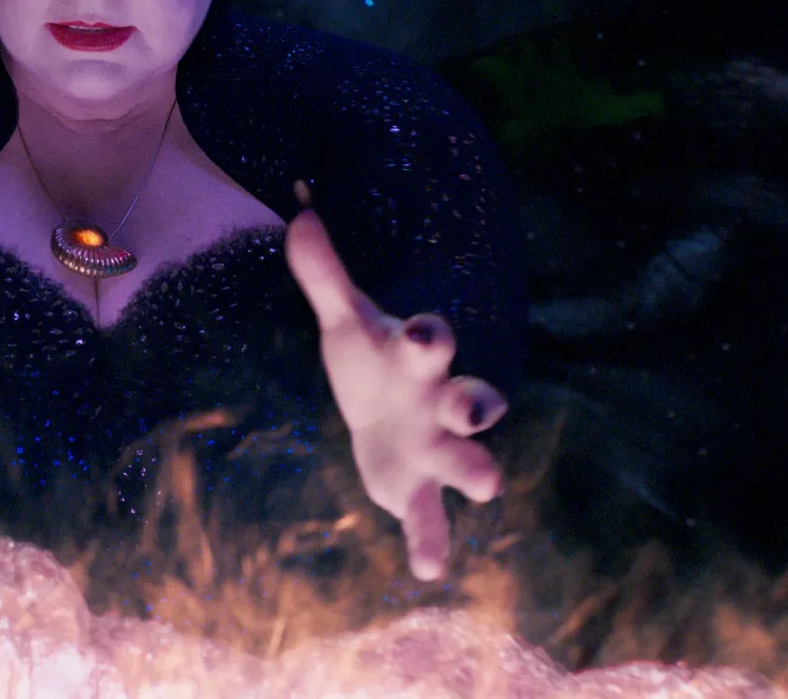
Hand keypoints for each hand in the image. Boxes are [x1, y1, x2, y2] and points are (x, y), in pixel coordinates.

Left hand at [286, 209, 505, 580]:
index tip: (419, 330)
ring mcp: (435, 451)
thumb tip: (299, 215)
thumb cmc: (373, 362)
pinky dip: (432, 543)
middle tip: (476, 410)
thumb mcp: (347, 322)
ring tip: (487, 486)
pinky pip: (430, 520)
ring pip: (467, 461)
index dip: (427, 334)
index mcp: (418, 359)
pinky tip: (430, 570)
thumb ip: (326, 276)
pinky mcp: (416, 492)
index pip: (431, 340)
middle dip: (476, 404)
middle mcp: (439, 403)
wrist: (384, 414)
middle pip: (471, 399)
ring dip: (476, 472)